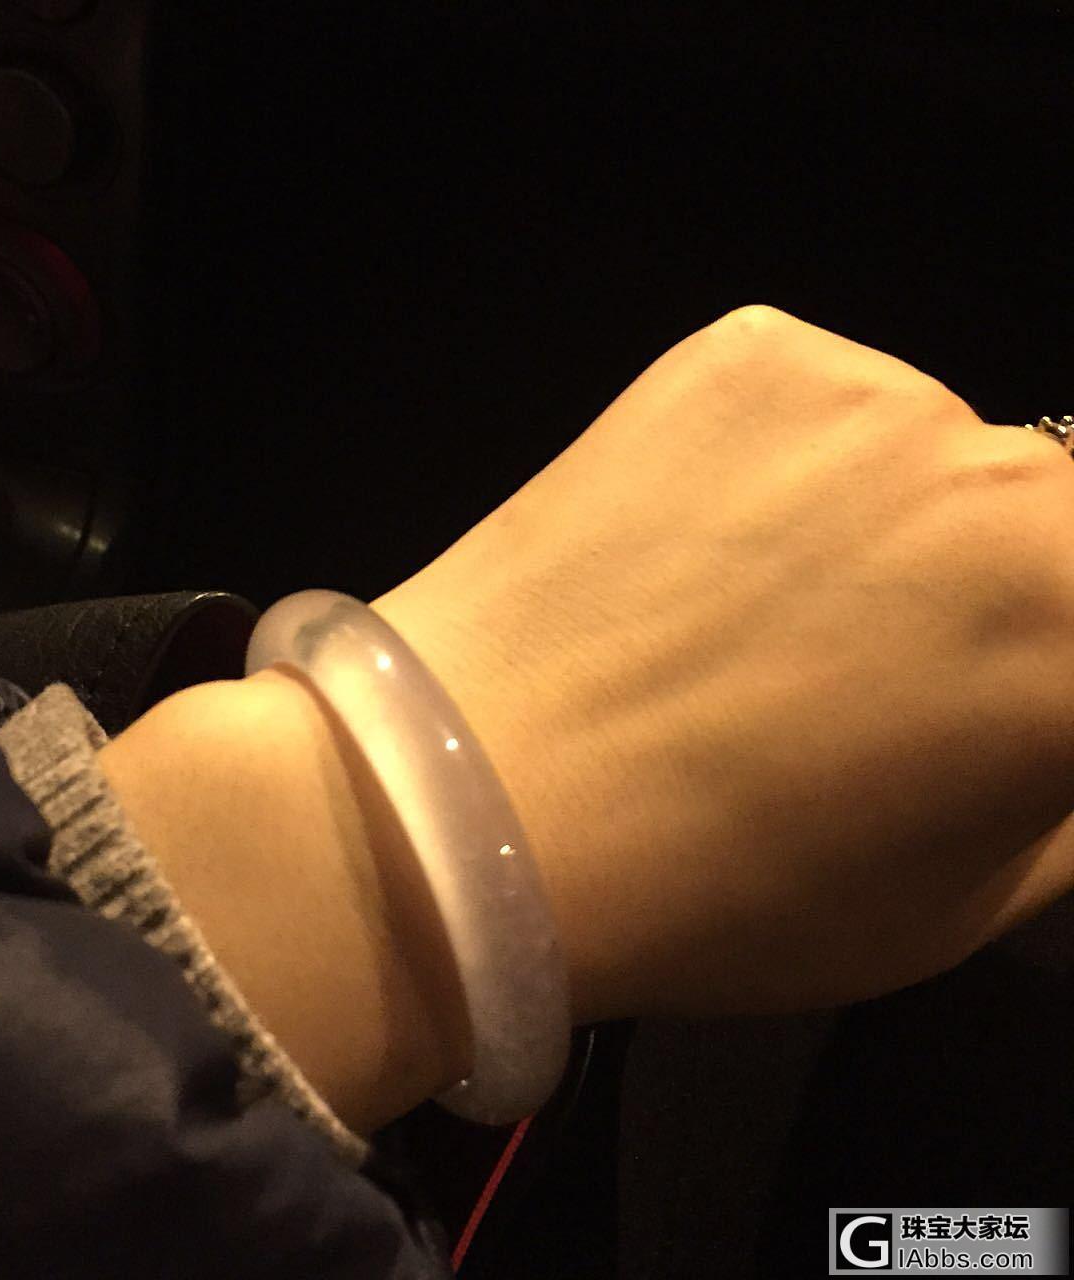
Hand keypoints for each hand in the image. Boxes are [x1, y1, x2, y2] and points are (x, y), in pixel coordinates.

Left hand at [371, 304, 1073, 1019]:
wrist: (470, 796)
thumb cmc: (707, 888)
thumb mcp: (954, 903)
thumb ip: (1062, 792)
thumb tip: (1059, 715)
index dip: (1033, 667)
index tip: (979, 695)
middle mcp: (1007, 476)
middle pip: (1043, 521)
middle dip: (987, 594)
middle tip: (866, 671)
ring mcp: (868, 394)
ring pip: (931, 458)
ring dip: (884, 526)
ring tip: (750, 620)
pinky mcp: (746, 351)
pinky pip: (815, 409)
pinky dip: (783, 468)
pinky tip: (692, 554)